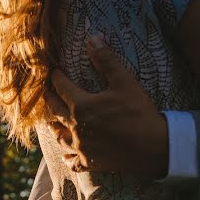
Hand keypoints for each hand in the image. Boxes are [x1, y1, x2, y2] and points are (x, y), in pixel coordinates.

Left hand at [44, 34, 168, 178]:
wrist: (153, 147)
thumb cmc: (138, 112)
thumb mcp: (124, 81)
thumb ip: (106, 60)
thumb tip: (92, 38)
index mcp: (81, 106)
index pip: (62, 87)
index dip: (56, 78)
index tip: (54, 72)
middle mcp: (76, 127)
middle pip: (55, 111)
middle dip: (50, 100)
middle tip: (46, 93)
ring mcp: (81, 146)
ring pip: (60, 137)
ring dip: (54, 128)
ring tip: (51, 123)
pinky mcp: (90, 162)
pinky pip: (73, 161)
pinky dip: (68, 158)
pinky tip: (66, 157)